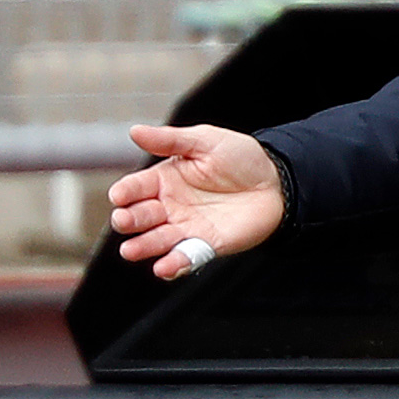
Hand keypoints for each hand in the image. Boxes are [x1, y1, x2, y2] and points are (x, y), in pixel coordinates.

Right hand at [106, 125, 284, 279]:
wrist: (279, 182)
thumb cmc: (241, 159)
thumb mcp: (206, 141)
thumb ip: (171, 140)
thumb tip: (134, 131)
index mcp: (163, 180)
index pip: (135, 187)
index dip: (125, 192)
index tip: (119, 195)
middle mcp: (168, 206)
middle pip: (139, 216)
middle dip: (128, 220)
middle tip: (124, 220)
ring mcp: (185, 228)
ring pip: (156, 240)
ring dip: (142, 246)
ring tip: (130, 250)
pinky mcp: (205, 246)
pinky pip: (184, 258)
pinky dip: (173, 264)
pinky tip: (164, 267)